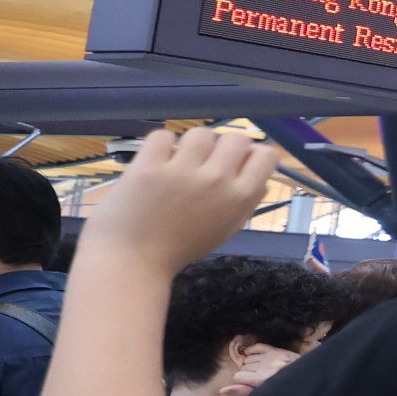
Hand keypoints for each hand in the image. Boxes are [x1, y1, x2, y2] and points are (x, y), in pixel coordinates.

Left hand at [83, 126, 276, 265]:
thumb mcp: (225, 230)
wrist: (131, 261)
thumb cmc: (180, 249)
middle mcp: (216, 180)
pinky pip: (163, 136)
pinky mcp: (148, 167)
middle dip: (224, 147)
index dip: (253, 155)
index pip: (265, 155)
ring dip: (191, 145)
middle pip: (236, 138)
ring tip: (179, 161)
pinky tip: (157, 160)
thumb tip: (263, 180)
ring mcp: (181, 172)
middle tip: (206, 162)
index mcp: (239, 198)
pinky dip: (160, 145)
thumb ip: (246, 204)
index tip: (238, 163)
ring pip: (200, 134)